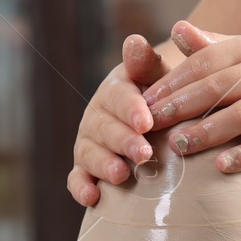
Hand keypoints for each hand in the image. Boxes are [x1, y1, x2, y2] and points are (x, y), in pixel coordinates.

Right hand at [68, 34, 170, 206]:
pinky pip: (77, 178)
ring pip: (89, 153)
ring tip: (121, 175)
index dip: (131, 109)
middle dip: (123, 141)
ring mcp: (90, 141)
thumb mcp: (159, 76)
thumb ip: (147, 63)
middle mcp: (98, 115)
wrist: (157, 116)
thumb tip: (134, 42)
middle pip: (105, 128)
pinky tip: (93, 197)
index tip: (146, 122)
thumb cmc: (163, 94)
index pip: (119, 97)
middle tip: (144, 154)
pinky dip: (80, 188)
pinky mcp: (85, 167)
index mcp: (116, 90)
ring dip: (104, 164)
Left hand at [141, 21, 240, 172]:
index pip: (204, 62)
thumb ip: (205, 46)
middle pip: (219, 87)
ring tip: (177, 145)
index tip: (146, 101)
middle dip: (183, 105)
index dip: (173, 82)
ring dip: (207, 132)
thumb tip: (176, 27)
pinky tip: (219, 166)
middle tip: (153, 123)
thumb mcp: (237, 56)